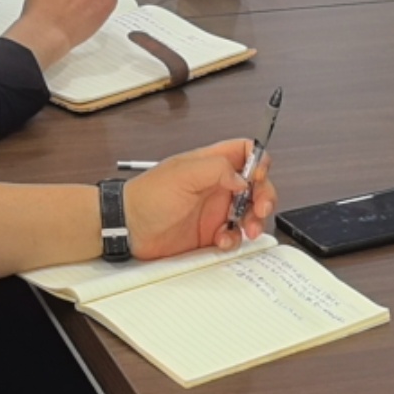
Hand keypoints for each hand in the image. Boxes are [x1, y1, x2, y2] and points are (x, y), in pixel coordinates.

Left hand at [124, 138, 266, 257]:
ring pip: (250, 213)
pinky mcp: (210, 234)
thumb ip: (216, 169)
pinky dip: (234, 240)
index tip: (257, 177)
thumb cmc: (147, 197)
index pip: (245, 153)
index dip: (259, 162)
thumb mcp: (182, 174)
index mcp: (210, 164)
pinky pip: (234, 237)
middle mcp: (216, 186)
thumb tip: (243, 177)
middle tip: (260, 209)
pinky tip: (222, 241)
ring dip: (254, 221)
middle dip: (264, 197)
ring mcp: (214, 211)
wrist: (129, 229)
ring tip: (247, 230)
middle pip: (255, 186)